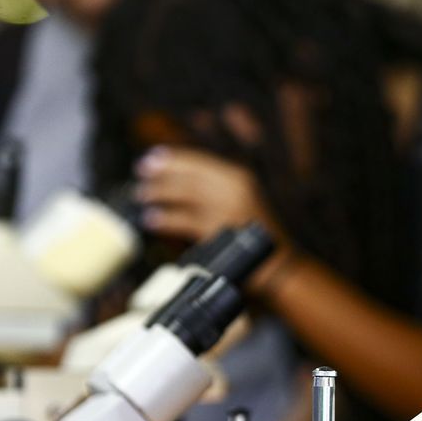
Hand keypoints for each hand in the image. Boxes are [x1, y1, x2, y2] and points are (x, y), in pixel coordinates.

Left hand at [134, 146, 279, 242]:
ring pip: (186, 194)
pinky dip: (166, 218)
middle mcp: (235, 189)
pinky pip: (185, 221)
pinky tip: (151, 220)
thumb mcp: (244, 201)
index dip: (174, 158)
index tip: (152, 157)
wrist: (280, 264)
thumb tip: (179, 181)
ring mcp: (229, 209)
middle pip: (190, 175)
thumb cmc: (257, 235)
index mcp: (240, 178)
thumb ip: (218, 189)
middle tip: (141, 172)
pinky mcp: (221, 230)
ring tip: (142, 195)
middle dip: (162, 172)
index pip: (201, 161)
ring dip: (160, 192)